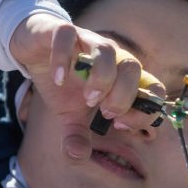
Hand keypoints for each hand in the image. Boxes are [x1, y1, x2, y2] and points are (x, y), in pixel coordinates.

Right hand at [10, 14, 164, 162]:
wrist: (35, 50)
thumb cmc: (64, 82)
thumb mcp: (69, 114)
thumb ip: (77, 135)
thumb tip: (77, 156)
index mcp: (120, 76)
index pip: (152, 88)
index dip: (143, 110)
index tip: (119, 123)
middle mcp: (110, 56)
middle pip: (133, 67)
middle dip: (122, 95)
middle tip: (102, 110)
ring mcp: (86, 41)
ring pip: (107, 49)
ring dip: (101, 78)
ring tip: (87, 98)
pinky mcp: (61, 32)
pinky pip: (67, 35)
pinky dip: (63, 59)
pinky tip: (58, 79)